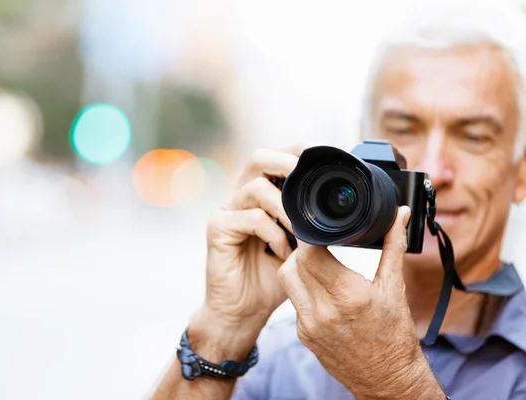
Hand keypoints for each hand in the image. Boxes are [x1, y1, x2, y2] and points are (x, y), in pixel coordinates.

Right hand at [191, 144, 314, 352]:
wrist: (244, 310)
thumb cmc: (273, 276)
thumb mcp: (301, 244)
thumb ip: (312, 222)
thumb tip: (346, 206)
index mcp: (262, 192)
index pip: (278, 156)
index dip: (300, 151)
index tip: (328, 159)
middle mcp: (241, 195)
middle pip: (259, 158)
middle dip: (288, 163)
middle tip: (311, 180)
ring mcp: (227, 210)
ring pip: (256, 187)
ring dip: (287, 207)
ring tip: (304, 230)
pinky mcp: (218, 228)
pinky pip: (250, 218)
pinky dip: (274, 233)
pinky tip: (285, 252)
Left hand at [277, 206, 443, 398]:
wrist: (388, 379)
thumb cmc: (395, 335)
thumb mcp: (395, 288)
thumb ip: (393, 245)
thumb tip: (401, 214)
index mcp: (348, 296)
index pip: (311, 254)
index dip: (312, 237)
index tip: (321, 230)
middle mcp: (324, 311)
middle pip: (293, 263)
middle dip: (304, 248)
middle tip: (318, 243)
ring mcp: (309, 325)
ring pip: (287, 279)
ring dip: (297, 266)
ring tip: (316, 261)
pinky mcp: (303, 335)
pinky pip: (293, 300)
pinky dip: (302, 288)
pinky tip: (318, 287)